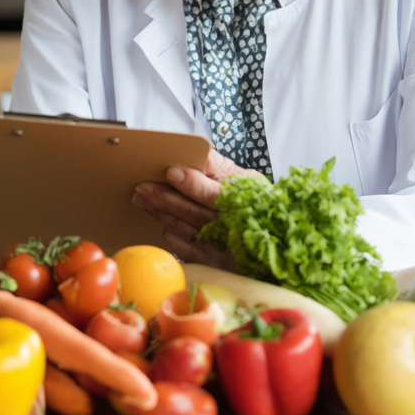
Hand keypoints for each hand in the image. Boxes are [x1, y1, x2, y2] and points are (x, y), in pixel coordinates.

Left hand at [133, 150, 255, 268]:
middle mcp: (230, 230)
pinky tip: (159, 217)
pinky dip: (169, 231)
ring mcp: (219, 250)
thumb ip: (220, 167)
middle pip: (192, 213)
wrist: (272, 242)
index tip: (172, 171)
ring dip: (159, 212)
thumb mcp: (249, 181)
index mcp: (242, 205)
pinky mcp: (209, 263)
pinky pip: (183, 247)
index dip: (192, 184)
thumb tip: (196, 151)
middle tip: (143, 185)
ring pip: (182, 228)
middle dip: (165, 198)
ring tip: (142, 196)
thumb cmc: (257, 205)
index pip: (214, 195)